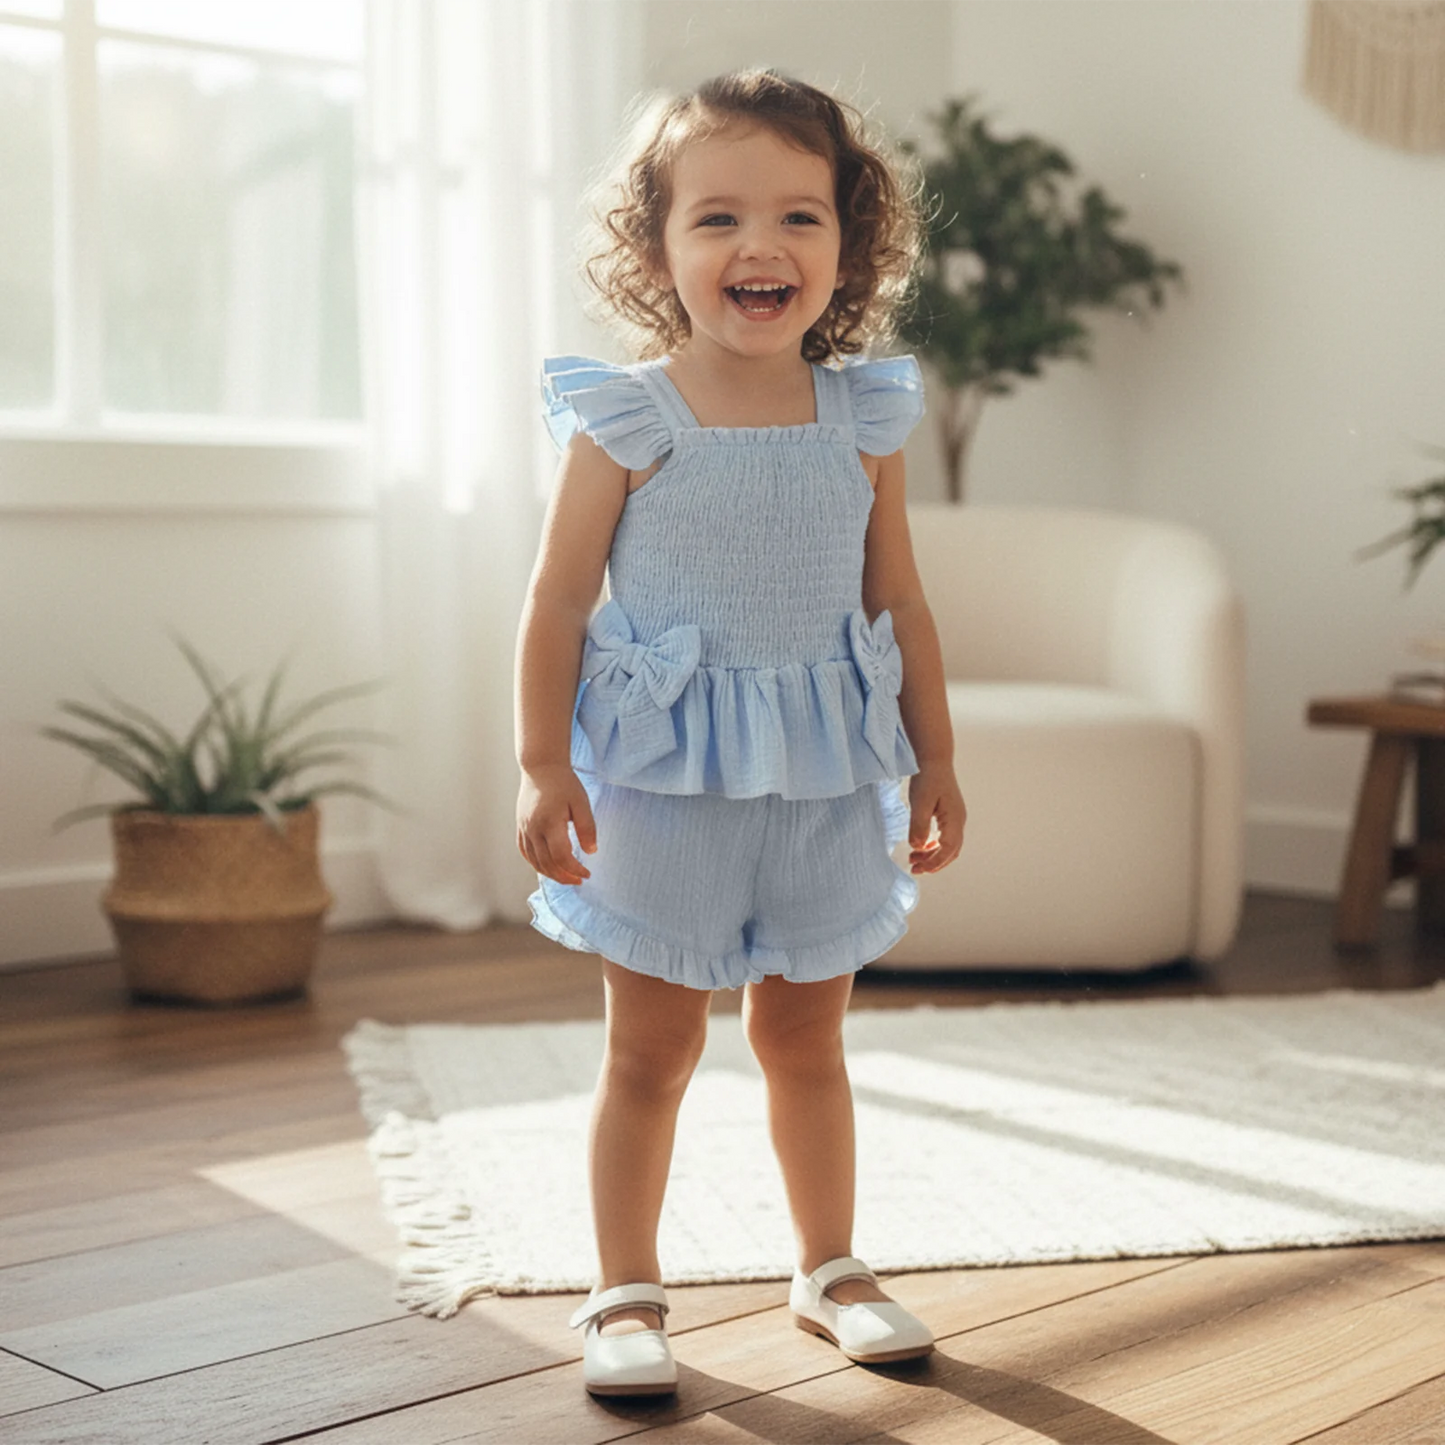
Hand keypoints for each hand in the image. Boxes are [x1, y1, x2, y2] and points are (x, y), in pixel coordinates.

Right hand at [517, 763, 596, 885]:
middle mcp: (533, 829)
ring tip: (566, 877)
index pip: (561, 856)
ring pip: (535, 861)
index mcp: (550, 823)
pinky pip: (526, 852)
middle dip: (564, 876)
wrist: (541, 767)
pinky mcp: (520, 827)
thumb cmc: (563, 783)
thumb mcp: (581, 802)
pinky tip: (548, 867)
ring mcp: (524, 829)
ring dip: (551, 874)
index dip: (575, 869)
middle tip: (579, 880)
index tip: (587, 873)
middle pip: (547, 864)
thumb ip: (587, 828)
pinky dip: (536, 864)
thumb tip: (591, 851)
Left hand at [906, 762, 965, 874]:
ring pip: (949, 846)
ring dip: (933, 855)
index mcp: (954, 819)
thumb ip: (919, 826)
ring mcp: (956, 818)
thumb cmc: (928, 778)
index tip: (919, 869)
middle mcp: (959, 820)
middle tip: (914, 869)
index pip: (948, 849)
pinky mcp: (949, 814)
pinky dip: (934, 846)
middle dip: (934, 863)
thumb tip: (918, 847)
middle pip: (951, 851)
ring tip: (913, 860)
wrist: (934, 759)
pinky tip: (921, 846)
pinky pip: (945, 837)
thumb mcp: (919, 802)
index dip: (934, 862)